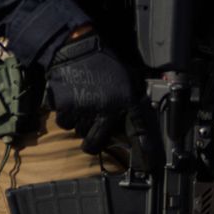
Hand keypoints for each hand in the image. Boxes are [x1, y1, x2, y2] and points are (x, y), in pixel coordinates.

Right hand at [43, 34, 139, 154]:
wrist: (76, 48)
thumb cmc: (103, 61)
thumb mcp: (127, 77)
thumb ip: (131, 97)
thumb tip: (136, 116)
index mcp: (125, 101)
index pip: (140, 129)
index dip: (146, 149)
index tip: (150, 164)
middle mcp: (106, 109)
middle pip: (94, 142)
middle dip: (91, 144)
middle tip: (90, 140)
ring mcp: (83, 109)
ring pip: (76, 131)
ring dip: (77, 124)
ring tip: (80, 108)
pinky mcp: (64, 106)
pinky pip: (62, 121)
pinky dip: (64, 115)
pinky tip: (69, 101)